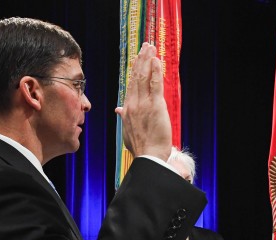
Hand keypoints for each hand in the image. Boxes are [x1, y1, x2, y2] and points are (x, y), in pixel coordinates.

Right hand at [115, 42, 171, 160]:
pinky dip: (155, 71)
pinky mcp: (155, 106)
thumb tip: (118, 110)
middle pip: (136, 77)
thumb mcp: (128, 131)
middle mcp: (133, 104)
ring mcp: (143, 104)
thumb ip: (124, 118)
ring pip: (144, 77)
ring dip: (148, 60)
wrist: (148, 157)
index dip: (135, 70)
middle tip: (146, 47)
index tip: (138, 60)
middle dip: (141, 60)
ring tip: (151, 48)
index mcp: (127, 109)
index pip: (131, 85)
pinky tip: (157, 60)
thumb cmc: (141, 148)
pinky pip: (155, 84)